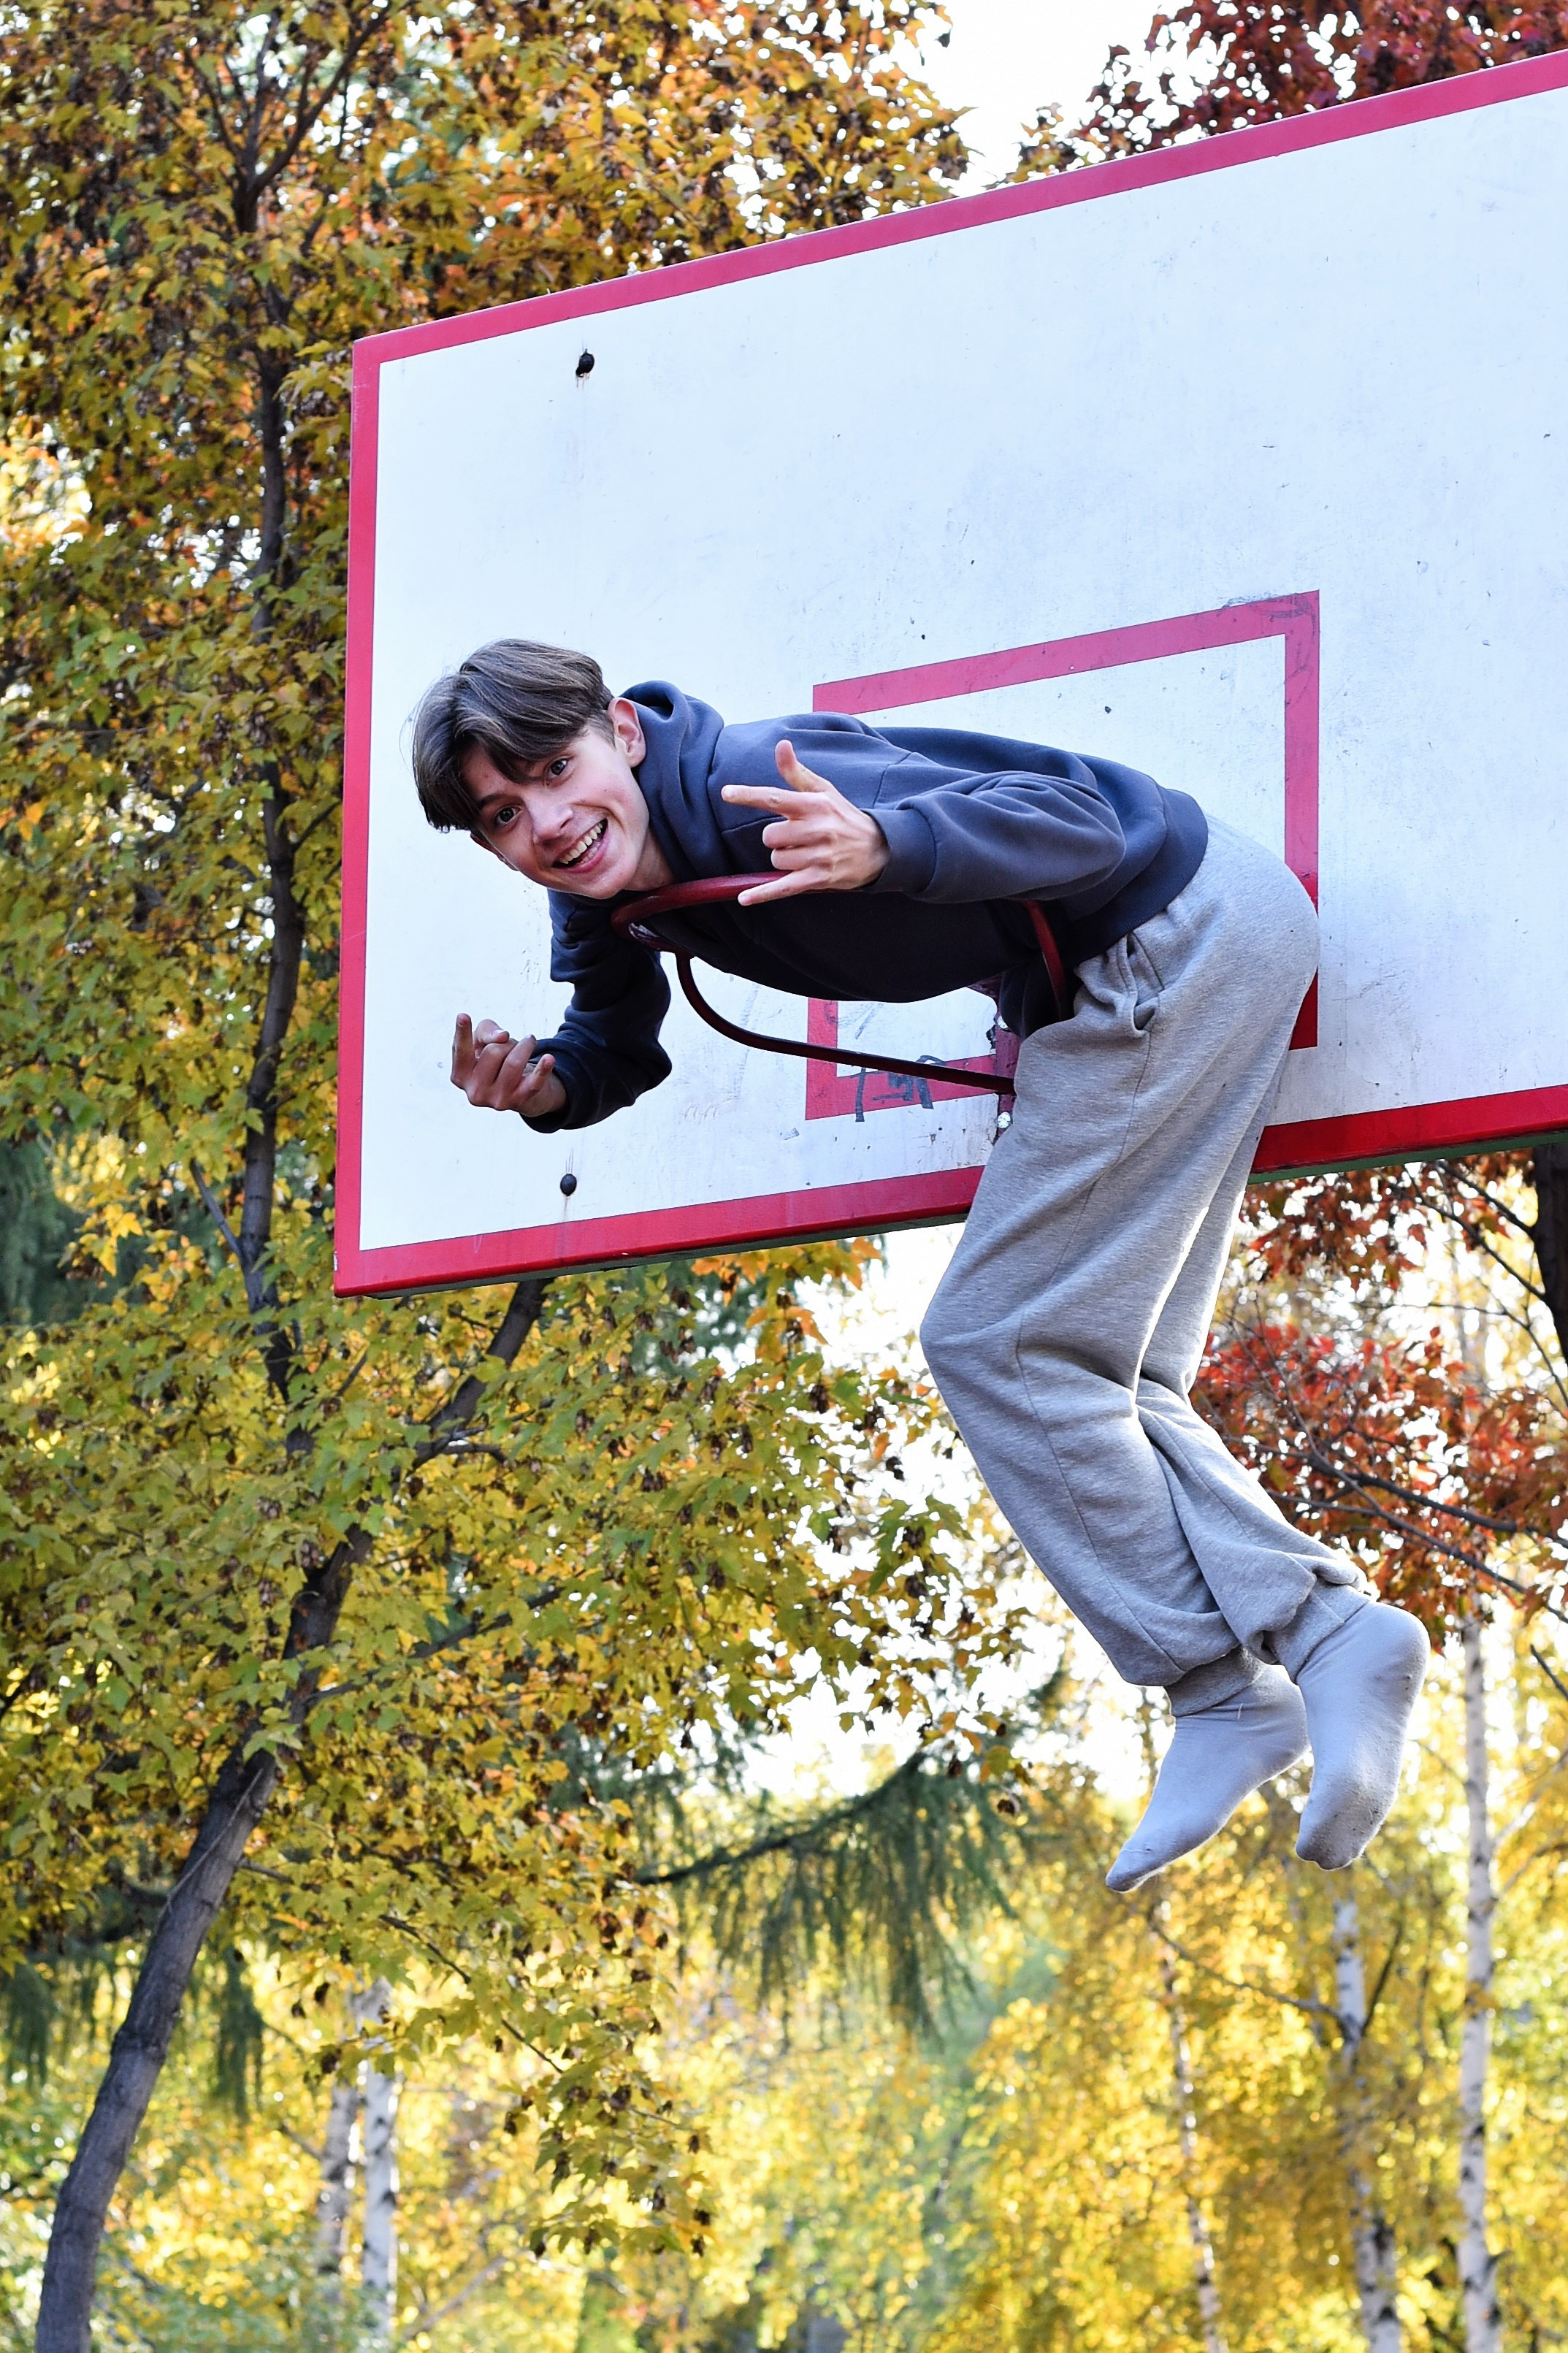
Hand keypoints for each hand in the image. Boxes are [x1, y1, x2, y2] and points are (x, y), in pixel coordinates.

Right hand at [451, 1016, 567, 1118]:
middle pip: (494, 1051)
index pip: (461, 1051)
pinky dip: (542, 1069)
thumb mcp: (482, 1042)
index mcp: (460, 1076)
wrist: (517, 1088)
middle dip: (506, 1041)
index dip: (462, 1033)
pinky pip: (534, 1083)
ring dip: (525, 1046)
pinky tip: (549, 1058)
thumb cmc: (495, 1059)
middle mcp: (475, 1092)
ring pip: (514, 1062)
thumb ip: (485, 1031)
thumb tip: (502, 1037)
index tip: (463, 1015)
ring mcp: (497, 1100)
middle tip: (510, 1044)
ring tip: (529, 1042)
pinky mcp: (519, 1101)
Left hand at [720, 739, 889, 905]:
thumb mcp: (824, 791)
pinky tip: (744, 898)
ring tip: (804, 853)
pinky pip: (783, 887)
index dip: (748, 795)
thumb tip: (781, 745)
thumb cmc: (844, 816)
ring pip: (776, 859)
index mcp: (814, 805)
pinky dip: (762, 894)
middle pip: (770, 836)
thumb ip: (796, 772)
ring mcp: (818, 856)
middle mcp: (816, 829)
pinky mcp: (819, 879)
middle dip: (777, 838)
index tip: (726, 793)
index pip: (775, 798)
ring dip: (783, 858)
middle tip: (796, 837)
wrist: (879, 848)